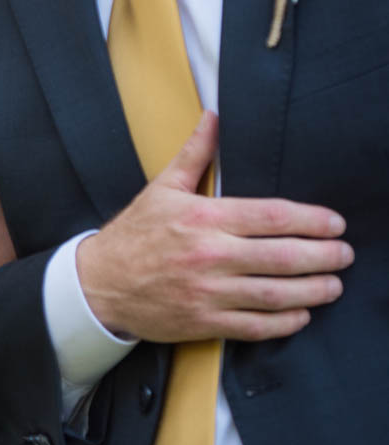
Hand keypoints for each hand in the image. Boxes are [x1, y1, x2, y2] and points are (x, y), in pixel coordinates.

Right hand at [76, 112, 352, 343]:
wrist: (99, 283)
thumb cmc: (134, 233)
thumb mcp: (162, 187)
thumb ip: (195, 154)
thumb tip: (214, 117)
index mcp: (203, 217)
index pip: (271, 216)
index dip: (310, 220)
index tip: (334, 223)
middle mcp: (209, 255)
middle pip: (281, 256)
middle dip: (322, 256)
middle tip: (345, 254)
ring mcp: (207, 292)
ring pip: (273, 294)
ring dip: (312, 291)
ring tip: (334, 285)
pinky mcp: (203, 322)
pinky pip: (254, 326)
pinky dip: (283, 322)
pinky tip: (301, 315)